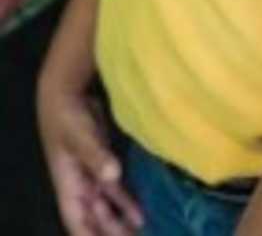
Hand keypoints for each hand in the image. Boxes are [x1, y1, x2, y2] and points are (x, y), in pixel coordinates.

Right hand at [37, 86, 142, 235]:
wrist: (67, 93)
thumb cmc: (68, 117)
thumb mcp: (81, 137)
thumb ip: (96, 156)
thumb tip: (113, 175)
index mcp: (68, 186)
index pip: (78, 222)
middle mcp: (79, 186)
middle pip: (94, 219)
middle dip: (112, 232)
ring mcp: (91, 175)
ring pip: (106, 207)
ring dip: (120, 221)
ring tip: (141, 233)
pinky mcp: (103, 163)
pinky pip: (115, 191)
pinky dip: (126, 203)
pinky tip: (140, 214)